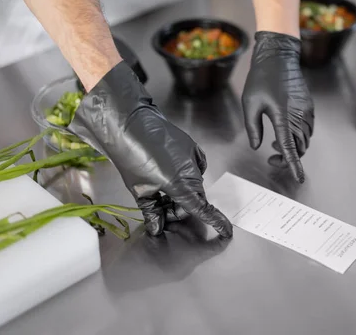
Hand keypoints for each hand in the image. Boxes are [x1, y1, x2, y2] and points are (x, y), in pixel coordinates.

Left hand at [68, 62, 232, 237]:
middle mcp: (191, 170)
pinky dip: (184, 174)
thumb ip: (152, 211)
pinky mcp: (191, 146)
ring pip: (193, 183)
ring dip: (181, 190)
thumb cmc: (130, 157)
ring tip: (156, 185)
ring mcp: (193, 156)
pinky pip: (195, 166)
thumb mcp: (139, 189)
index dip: (216, 221)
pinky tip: (166, 170)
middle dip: (180, 207)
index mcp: (180, 184)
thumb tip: (157, 227)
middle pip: (194, 198)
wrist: (129, 125)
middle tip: (159, 207)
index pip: (201, 208)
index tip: (227, 231)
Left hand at [242, 31, 314, 182]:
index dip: (293, 165)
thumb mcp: (250, 104)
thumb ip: (253, 128)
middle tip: (271, 157)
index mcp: (283, 118)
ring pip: (305, 139)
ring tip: (276, 143)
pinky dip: (299, 136)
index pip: (290, 148)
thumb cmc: (261, 79)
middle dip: (288, 158)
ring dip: (293, 147)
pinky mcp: (309, 106)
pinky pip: (308, 128)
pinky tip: (285, 131)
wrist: (279, 57)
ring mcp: (306, 111)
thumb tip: (257, 146)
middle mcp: (298, 116)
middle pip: (300, 148)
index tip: (299, 178)